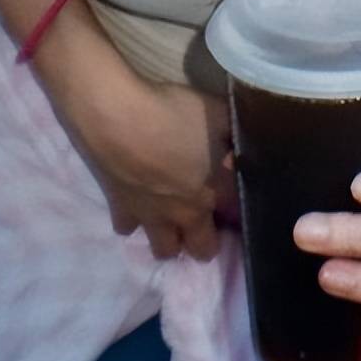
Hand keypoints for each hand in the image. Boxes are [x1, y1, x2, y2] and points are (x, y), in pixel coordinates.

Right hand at [57, 58, 236, 261]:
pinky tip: (137, 202)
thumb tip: (243, 141)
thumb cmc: (173, 112)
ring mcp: (151, 216)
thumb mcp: (217, 111)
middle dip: (206, 242)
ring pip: (164, 249)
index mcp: (214, 191)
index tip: (239, 201)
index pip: (237, 218)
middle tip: (206, 222)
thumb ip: (233, 131)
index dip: (240, 212)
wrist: (117, 117)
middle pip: (201, 249)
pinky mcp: (119, 210)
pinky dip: (134, 220)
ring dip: (171, 239)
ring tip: (171, 219)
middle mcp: (185, 214)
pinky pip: (128, 228)